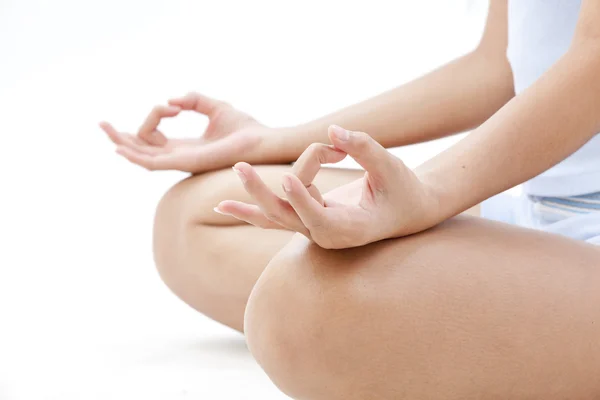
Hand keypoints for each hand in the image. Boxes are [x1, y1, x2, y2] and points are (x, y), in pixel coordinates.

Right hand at [100, 92, 271, 172]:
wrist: (260, 141)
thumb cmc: (244, 128)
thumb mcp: (214, 107)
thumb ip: (192, 100)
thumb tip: (170, 100)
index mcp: (186, 146)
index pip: (155, 137)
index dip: (155, 115)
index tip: (175, 105)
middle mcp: (180, 156)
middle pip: (142, 150)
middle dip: (122, 137)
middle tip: (103, 123)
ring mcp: (181, 161)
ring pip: (142, 156)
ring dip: (122, 143)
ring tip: (105, 128)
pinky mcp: (185, 163)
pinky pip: (153, 163)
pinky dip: (135, 155)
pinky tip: (121, 146)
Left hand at [216, 125, 440, 248]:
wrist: (405, 211)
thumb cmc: (402, 189)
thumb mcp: (390, 167)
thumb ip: (364, 148)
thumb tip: (334, 129)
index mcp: (352, 228)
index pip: (320, 219)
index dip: (303, 200)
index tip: (287, 178)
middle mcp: (329, 235)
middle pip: (288, 217)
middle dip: (262, 193)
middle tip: (241, 167)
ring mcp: (314, 229)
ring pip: (277, 217)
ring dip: (251, 203)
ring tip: (219, 202)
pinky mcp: (306, 219)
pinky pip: (275, 216)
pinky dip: (251, 211)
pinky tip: (222, 206)